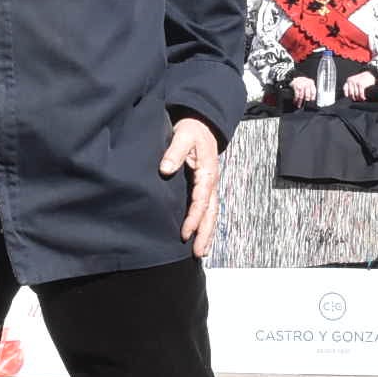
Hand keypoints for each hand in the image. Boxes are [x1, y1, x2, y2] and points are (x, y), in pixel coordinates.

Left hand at [161, 116, 222, 256]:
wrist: (202, 124)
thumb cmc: (191, 130)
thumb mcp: (183, 135)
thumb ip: (175, 151)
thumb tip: (165, 169)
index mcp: (207, 172)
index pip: (201, 200)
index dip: (194, 217)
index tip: (185, 232)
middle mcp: (211, 182)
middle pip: (210, 213)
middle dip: (205, 233)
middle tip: (197, 252)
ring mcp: (210, 186)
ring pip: (211, 214)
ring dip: (207, 233)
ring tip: (201, 252)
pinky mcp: (205, 187)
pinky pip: (207, 210)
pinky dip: (205, 225)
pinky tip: (200, 237)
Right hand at [288, 74, 316, 105]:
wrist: (295, 77)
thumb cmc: (303, 82)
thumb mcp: (308, 84)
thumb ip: (311, 89)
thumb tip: (312, 98)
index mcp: (311, 83)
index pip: (313, 91)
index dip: (313, 97)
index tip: (311, 101)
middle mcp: (307, 84)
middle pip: (307, 95)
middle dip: (306, 101)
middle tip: (305, 105)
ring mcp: (301, 85)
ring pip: (301, 96)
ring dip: (300, 102)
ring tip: (299, 105)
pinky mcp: (296, 86)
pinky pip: (296, 95)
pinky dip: (296, 99)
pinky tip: (295, 101)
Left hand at [343, 70, 376, 101]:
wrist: (370, 75)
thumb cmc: (362, 80)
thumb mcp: (355, 82)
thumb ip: (351, 86)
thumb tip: (349, 96)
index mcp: (349, 80)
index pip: (345, 89)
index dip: (347, 94)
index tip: (350, 98)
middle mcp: (351, 81)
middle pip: (351, 94)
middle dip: (354, 98)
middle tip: (357, 100)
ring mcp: (356, 82)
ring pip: (356, 94)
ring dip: (359, 98)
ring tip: (361, 99)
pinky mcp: (361, 84)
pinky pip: (360, 93)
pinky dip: (362, 97)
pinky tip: (364, 98)